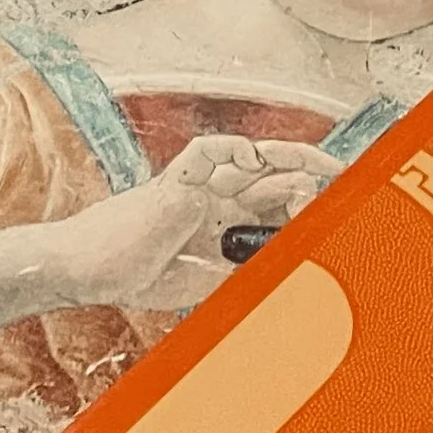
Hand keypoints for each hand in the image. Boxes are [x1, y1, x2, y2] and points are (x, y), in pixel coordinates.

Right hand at [0, 136, 344, 325]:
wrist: (86, 272)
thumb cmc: (134, 276)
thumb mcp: (201, 283)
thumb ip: (240, 274)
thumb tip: (291, 276)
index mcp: (221, 222)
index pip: (273, 204)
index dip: (307, 203)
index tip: (343, 210)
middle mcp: (213, 199)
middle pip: (270, 178)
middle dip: (309, 178)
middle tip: (346, 182)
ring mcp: (195, 187)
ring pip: (249, 161)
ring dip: (287, 164)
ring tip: (322, 170)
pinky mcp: (173, 182)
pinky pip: (207, 152)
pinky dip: (234, 149)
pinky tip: (259, 158)